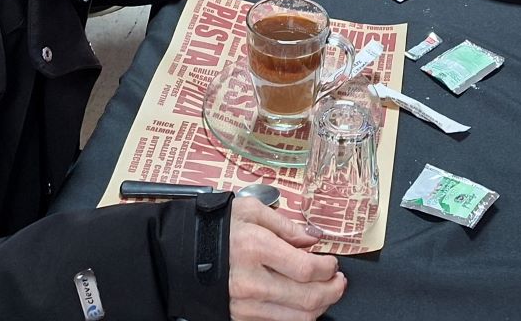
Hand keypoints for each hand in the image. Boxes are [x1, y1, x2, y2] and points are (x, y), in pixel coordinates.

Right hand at [228, 195, 346, 320]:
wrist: (181, 253)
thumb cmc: (216, 228)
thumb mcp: (250, 211)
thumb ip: (286, 224)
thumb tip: (313, 238)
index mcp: (255, 249)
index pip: (306, 269)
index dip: (327, 268)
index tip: (332, 262)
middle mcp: (251, 282)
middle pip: (308, 298)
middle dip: (333, 290)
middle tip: (339, 280)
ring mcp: (246, 305)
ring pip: (298, 317)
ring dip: (321, 306)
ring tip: (327, 292)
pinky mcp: (241, 318)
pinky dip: (299, 315)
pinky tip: (304, 302)